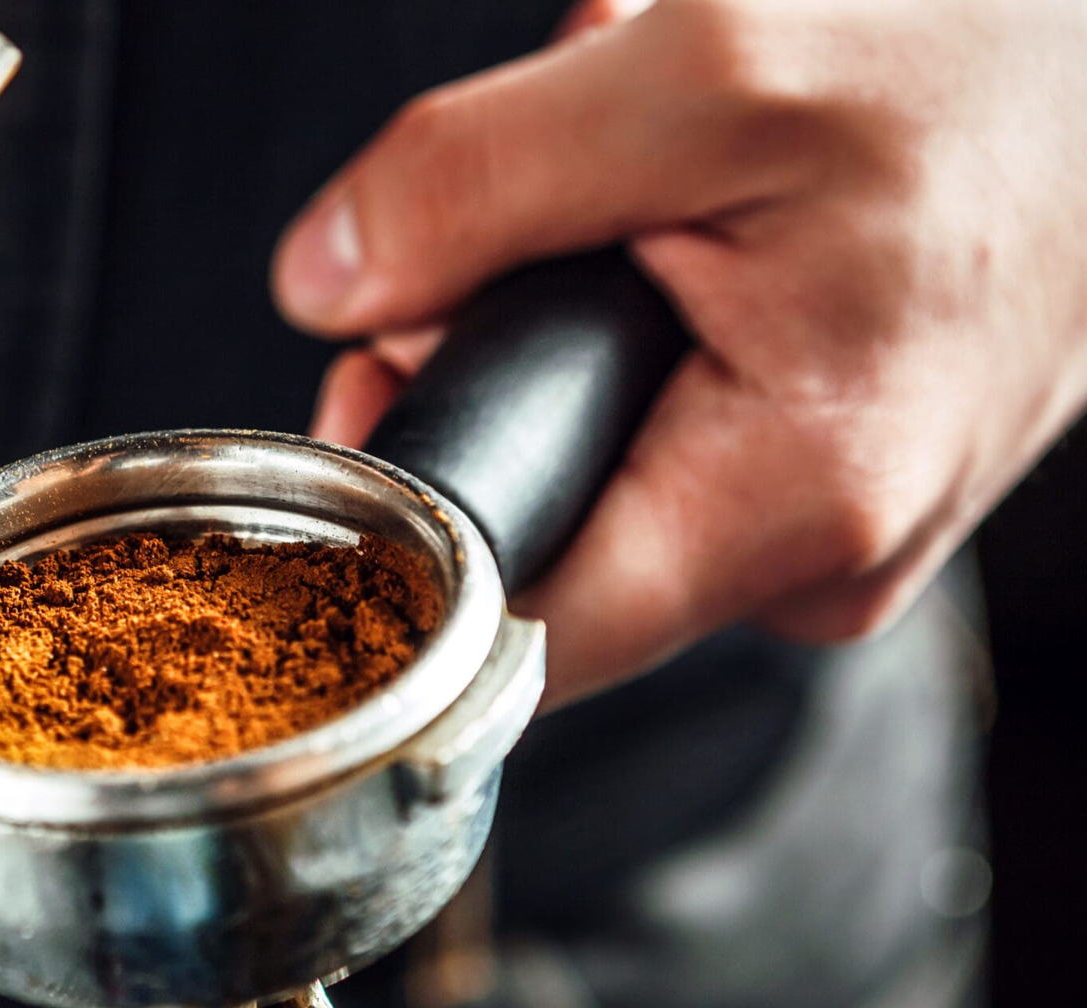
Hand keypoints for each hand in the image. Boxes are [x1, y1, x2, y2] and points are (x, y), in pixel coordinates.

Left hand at [274, 0, 1086, 707]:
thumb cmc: (990, 66)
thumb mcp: (708, 72)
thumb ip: (480, 183)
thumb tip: (322, 281)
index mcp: (788, 504)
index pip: (510, 636)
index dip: (399, 532)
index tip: (368, 400)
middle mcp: (814, 561)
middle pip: (534, 532)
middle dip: (477, 367)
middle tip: (520, 218)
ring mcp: (827, 531)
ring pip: (592, 466)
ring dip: (556, 315)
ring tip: (633, 186)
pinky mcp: (830, 478)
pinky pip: (666, 430)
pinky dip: (634, 316)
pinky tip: (680, 212)